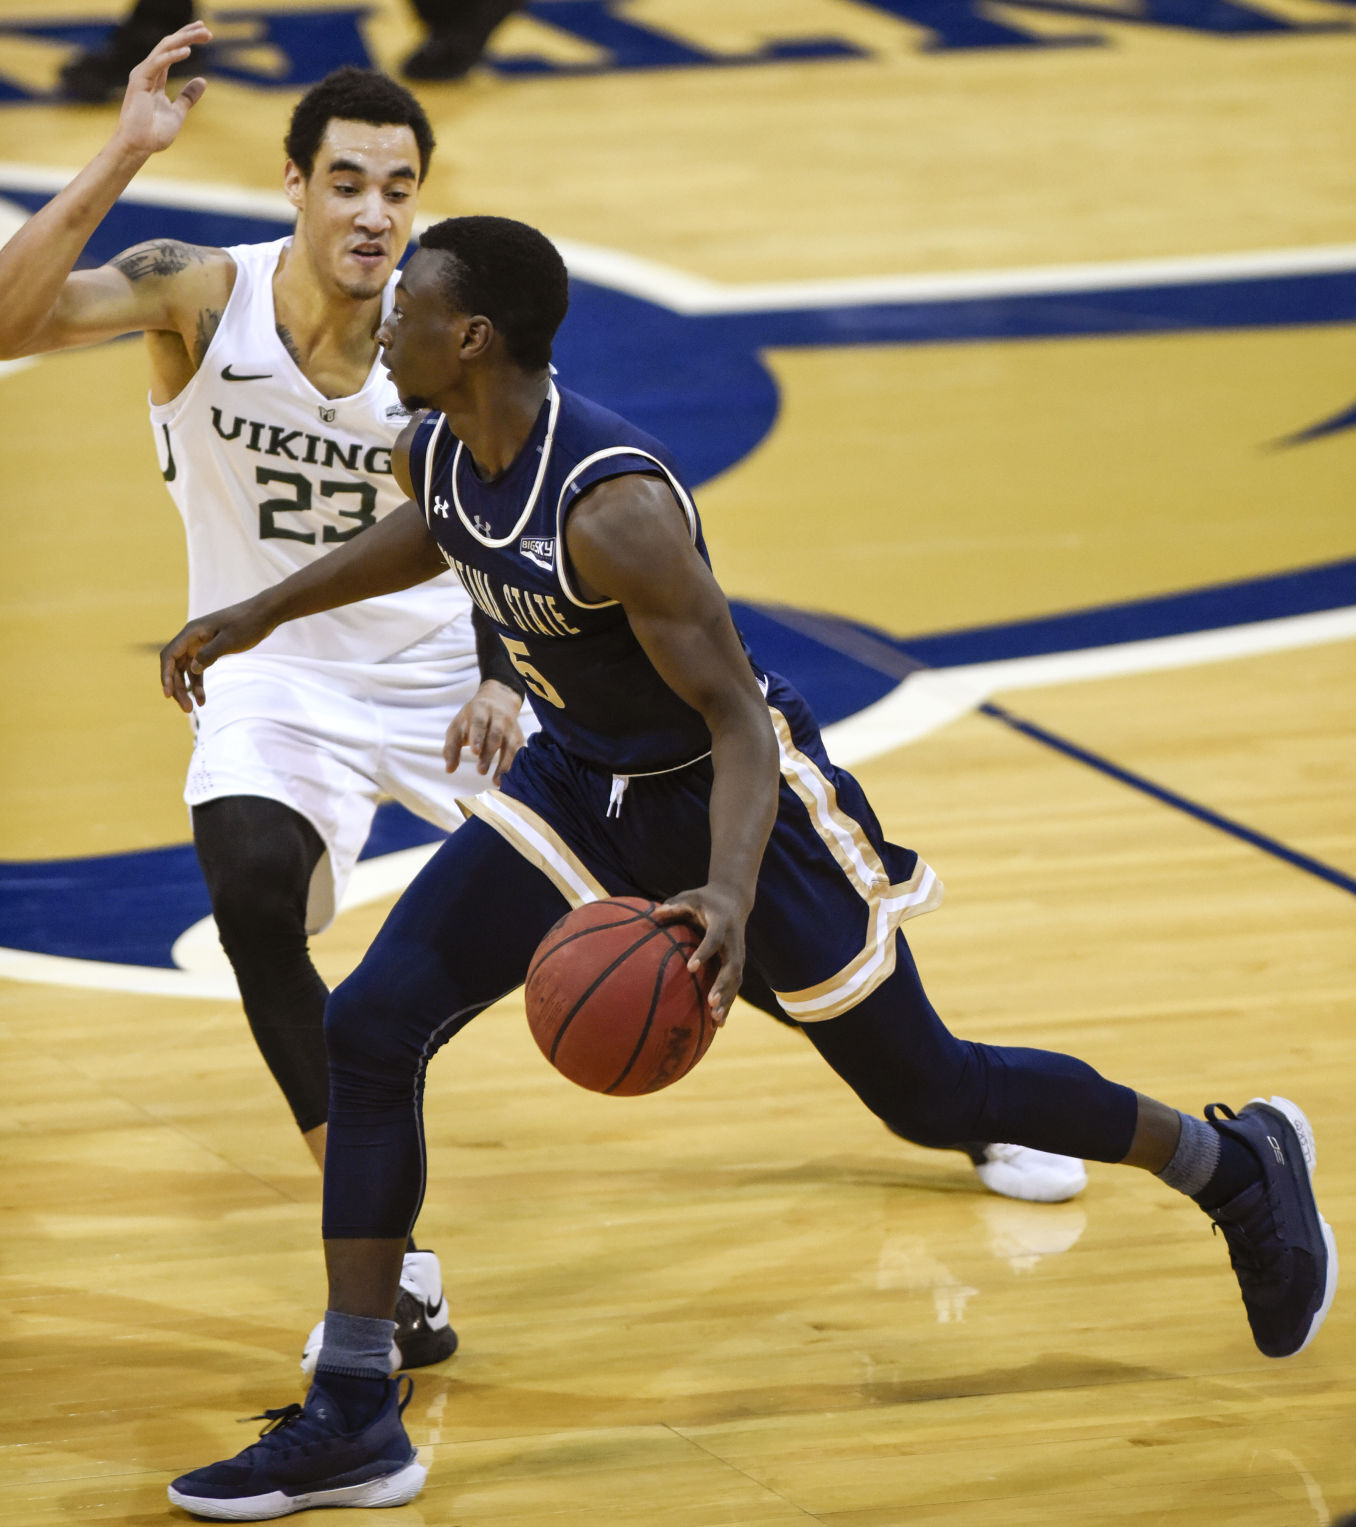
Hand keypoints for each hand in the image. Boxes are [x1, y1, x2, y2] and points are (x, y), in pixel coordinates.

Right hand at [115, 23, 211, 158]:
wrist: (139, 147)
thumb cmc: (154, 132)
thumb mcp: (178, 112)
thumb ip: (188, 96)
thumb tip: (202, 80)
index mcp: (156, 77)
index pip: (172, 51)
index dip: (187, 40)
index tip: (205, 33)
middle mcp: (148, 71)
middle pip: (169, 45)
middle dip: (187, 34)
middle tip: (207, 29)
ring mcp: (143, 74)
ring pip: (164, 48)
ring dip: (183, 39)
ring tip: (202, 34)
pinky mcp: (139, 81)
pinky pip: (157, 63)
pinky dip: (172, 56)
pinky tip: (188, 51)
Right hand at [160, 599, 272, 710]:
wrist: (264, 614)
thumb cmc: (247, 624)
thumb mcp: (229, 641)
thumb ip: (209, 654)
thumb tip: (192, 669)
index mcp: (191, 632)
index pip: (169, 656)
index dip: (166, 676)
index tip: (167, 694)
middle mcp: (191, 638)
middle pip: (175, 666)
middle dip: (177, 688)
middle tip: (186, 709)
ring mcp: (199, 644)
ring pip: (185, 670)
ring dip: (186, 689)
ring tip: (192, 709)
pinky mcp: (209, 650)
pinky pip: (198, 669)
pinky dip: (198, 683)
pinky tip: (202, 699)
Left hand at [444, 679, 525, 783]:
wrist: (498, 700)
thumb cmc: (472, 718)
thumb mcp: (458, 727)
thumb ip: (452, 747)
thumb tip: (449, 770)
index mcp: (480, 710)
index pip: (479, 723)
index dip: (478, 737)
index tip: (475, 752)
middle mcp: (498, 716)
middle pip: (495, 735)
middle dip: (489, 753)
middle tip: (481, 771)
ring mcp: (511, 726)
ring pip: (510, 744)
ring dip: (504, 763)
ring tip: (496, 780)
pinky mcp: (519, 736)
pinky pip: (519, 751)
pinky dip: (514, 765)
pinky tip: (508, 778)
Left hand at [652, 884, 749, 1025]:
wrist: (734, 899)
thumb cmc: (705, 899)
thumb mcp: (690, 897)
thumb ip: (675, 906)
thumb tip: (654, 914)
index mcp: (722, 924)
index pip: (714, 940)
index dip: (704, 953)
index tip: (691, 967)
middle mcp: (734, 942)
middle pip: (732, 966)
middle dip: (722, 985)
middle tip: (710, 1002)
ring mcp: (738, 954)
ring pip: (736, 981)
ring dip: (728, 1000)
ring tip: (716, 1020)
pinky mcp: (738, 964)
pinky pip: (735, 987)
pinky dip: (728, 1004)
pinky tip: (718, 1024)